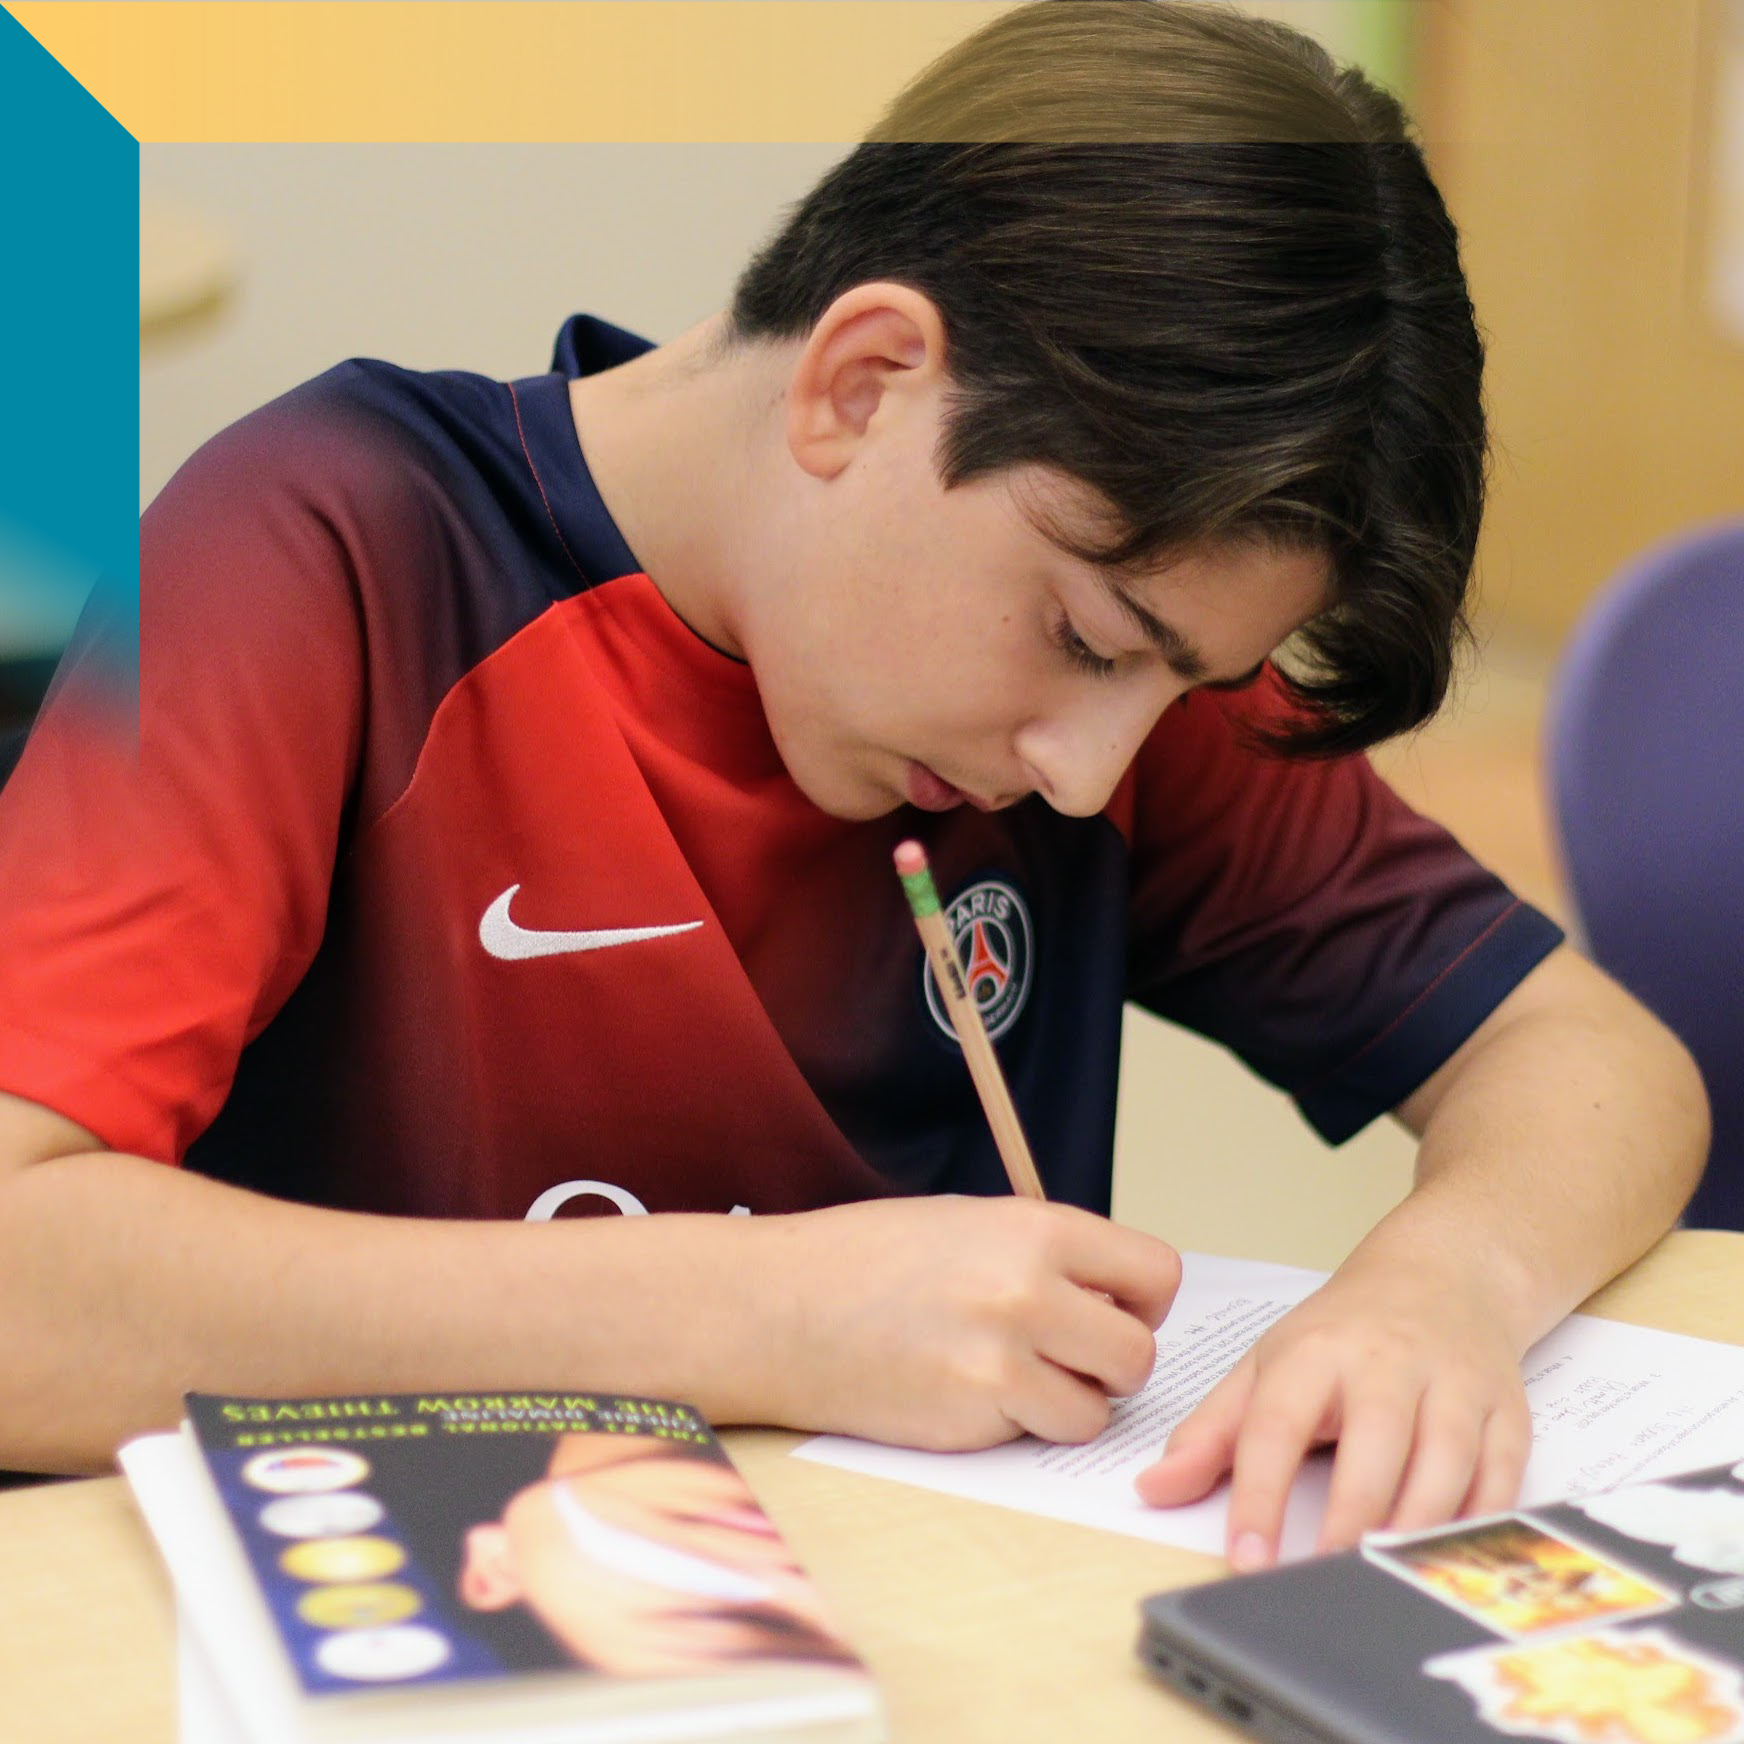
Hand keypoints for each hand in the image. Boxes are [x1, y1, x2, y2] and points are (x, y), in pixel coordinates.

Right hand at [740, 1195, 1179, 1451]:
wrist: (778, 1307)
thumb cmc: (863, 1260)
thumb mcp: (968, 1223)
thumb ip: (1045, 1255)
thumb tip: (1112, 1297)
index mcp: (1033, 1228)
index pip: (1155, 1273)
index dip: (1140, 1301)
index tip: (1112, 1309)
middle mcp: (1028, 1291)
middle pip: (1139, 1354)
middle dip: (1109, 1362)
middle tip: (1062, 1354)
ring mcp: (1001, 1360)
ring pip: (1098, 1409)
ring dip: (1067, 1402)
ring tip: (1010, 1375)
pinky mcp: (973, 1421)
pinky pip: (1040, 1437)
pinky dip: (1019, 1427)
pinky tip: (966, 1393)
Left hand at [1133, 1257, 1531, 1569]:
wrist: (1443, 1275)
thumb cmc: (1345, 1332)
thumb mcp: (1267, 1365)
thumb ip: (1211, 1432)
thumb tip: (1153, 1489)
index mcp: (1313, 1352)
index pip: (1277, 1424)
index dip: (1259, 1494)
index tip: (1246, 1555)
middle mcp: (1386, 1363)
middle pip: (1373, 1444)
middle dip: (1350, 1518)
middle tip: (1325, 1579)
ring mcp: (1454, 1385)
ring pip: (1444, 1464)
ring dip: (1414, 1527)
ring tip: (1382, 1576)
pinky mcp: (1508, 1411)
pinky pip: (1503, 1477)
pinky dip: (1480, 1523)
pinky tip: (1448, 1558)